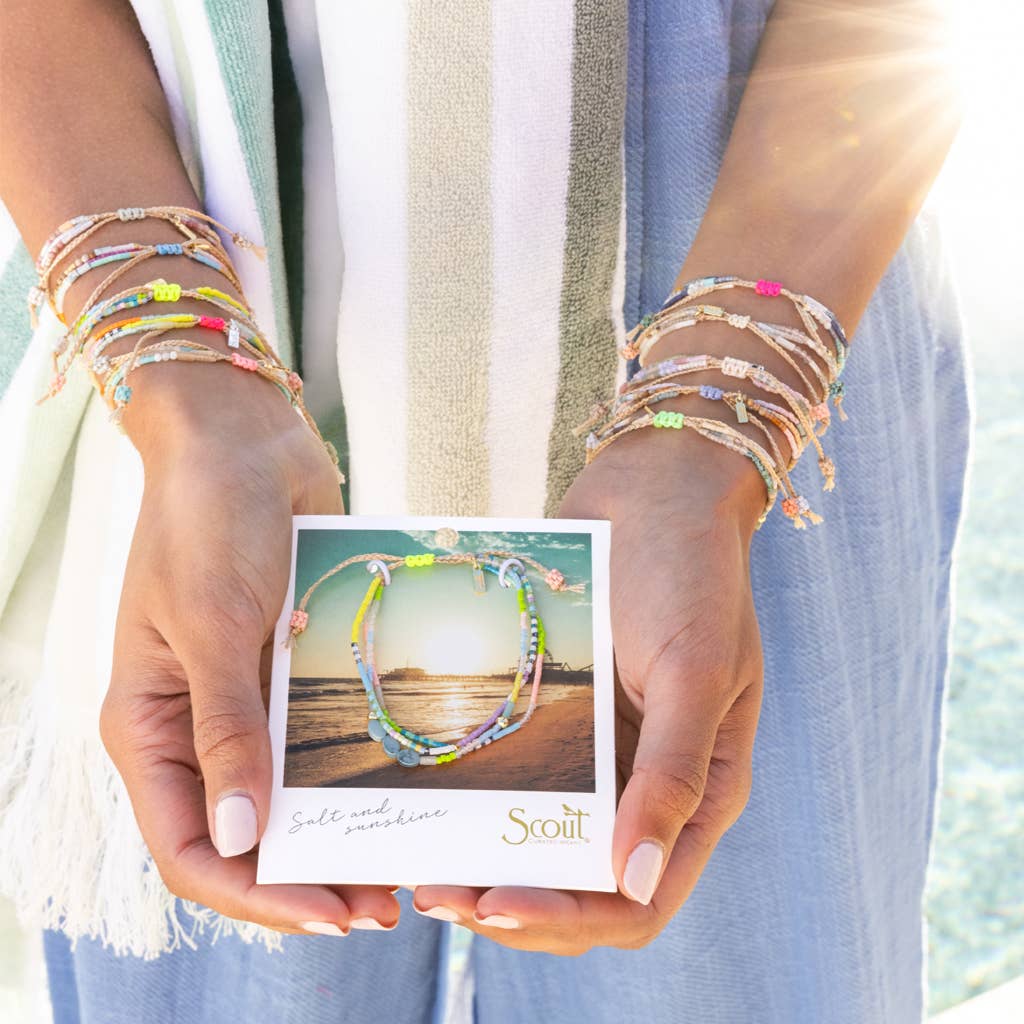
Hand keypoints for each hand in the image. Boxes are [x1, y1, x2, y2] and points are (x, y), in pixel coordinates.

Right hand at [100, 367, 399, 934]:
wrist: (244, 440)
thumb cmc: (208, 521)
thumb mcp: (212, 627)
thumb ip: (227, 731)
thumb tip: (244, 838)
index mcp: (152, 727)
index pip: (191, 846)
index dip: (256, 892)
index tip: (328, 913)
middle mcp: (197, 724)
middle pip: (247, 834)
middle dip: (308, 877)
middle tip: (383, 906)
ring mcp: (248, 698)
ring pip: (291, 795)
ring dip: (340, 834)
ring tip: (404, 867)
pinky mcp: (290, 668)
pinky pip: (322, 736)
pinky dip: (355, 771)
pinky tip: (404, 792)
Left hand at [412, 428, 764, 951]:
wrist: (658, 481)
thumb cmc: (692, 567)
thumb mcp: (699, 668)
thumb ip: (673, 773)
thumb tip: (633, 875)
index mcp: (701, 787)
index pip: (639, 898)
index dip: (569, 917)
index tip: (495, 901)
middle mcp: (650, 780)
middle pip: (583, 881)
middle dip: (513, 899)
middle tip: (436, 893)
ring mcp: (606, 749)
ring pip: (543, 836)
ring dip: (486, 856)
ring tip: (420, 859)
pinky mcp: (569, 711)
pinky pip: (523, 772)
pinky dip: (482, 798)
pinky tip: (431, 795)